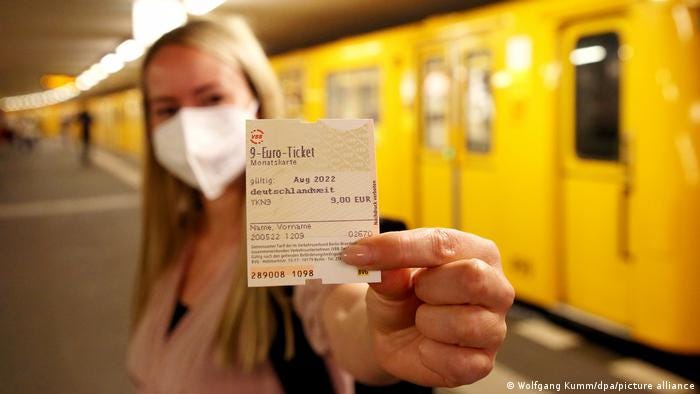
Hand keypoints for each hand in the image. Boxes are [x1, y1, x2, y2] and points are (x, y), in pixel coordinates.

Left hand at [341, 228, 513, 386]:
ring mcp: (494, 327)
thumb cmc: (402, 294)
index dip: (399, 248)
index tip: (359, 253)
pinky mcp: (483, 363)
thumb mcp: (387, 276)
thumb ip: (387, 270)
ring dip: (427, 322)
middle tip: (414, 291)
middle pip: (471, 278)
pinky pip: (457, 360)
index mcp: (478, 252)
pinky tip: (426, 345)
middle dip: (427, 287)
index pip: (444, 244)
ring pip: (464, 323)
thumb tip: (378, 264)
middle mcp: (495, 287)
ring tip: (421, 319)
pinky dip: (430, 354)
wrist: (394, 332)